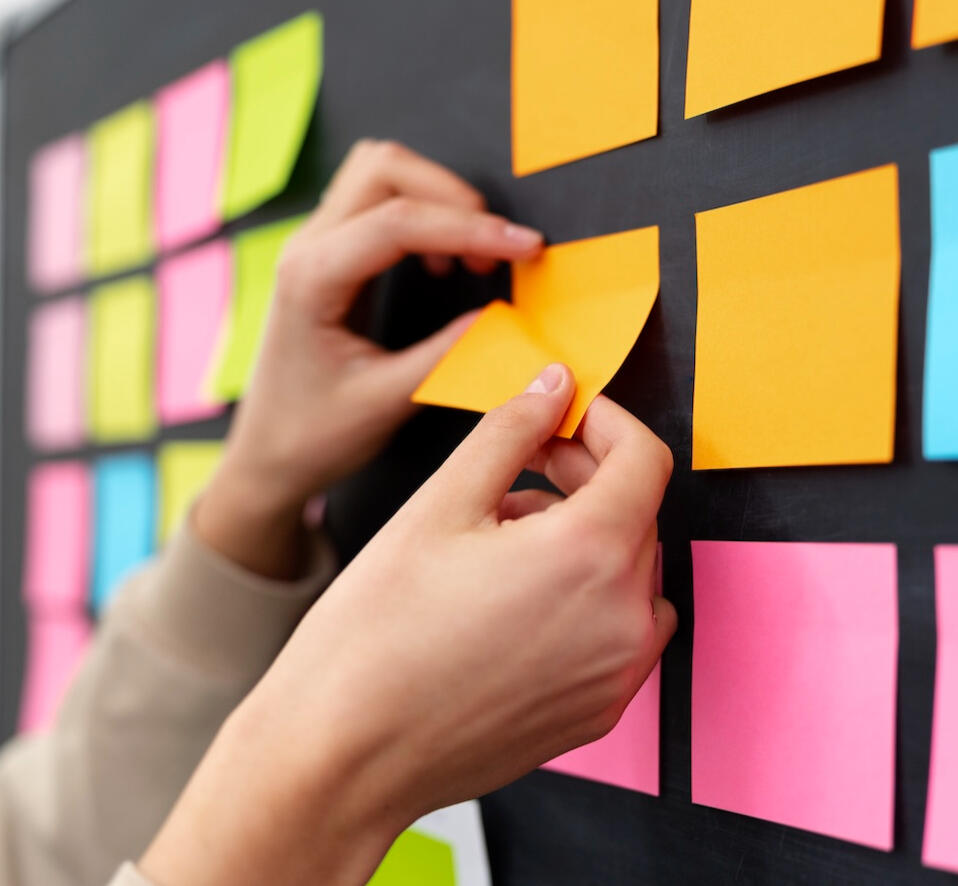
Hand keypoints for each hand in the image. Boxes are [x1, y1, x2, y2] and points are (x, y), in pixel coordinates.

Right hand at [140, 366, 676, 885]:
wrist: (343, 753)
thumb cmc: (378, 634)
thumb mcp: (441, 504)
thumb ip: (511, 431)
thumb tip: (552, 387)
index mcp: (590, 554)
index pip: (644, 458)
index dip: (604, 422)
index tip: (564, 417)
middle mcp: (623, 619)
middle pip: (636, 512)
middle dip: (583, 476)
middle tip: (518, 470)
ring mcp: (617, 674)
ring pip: (627, 570)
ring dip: (583, 536)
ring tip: (501, 540)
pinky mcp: (597, 711)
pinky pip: (618, 628)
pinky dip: (584, 594)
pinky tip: (514, 596)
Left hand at [194, 140, 543, 577]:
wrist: (266, 455)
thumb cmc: (312, 435)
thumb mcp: (385, 403)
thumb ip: (445, 356)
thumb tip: (502, 316)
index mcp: (312, 279)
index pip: (399, 223)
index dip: (471, 228)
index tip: (525, 246)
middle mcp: (307, 248)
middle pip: (384, 169)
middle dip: (453, 196)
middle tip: (499, 246)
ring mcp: (314, 247)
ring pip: (380, 175)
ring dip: (437, 199)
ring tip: (472, 254)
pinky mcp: (329, 257)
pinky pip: (378, 205)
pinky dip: (422, 217)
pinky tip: (442, 263)